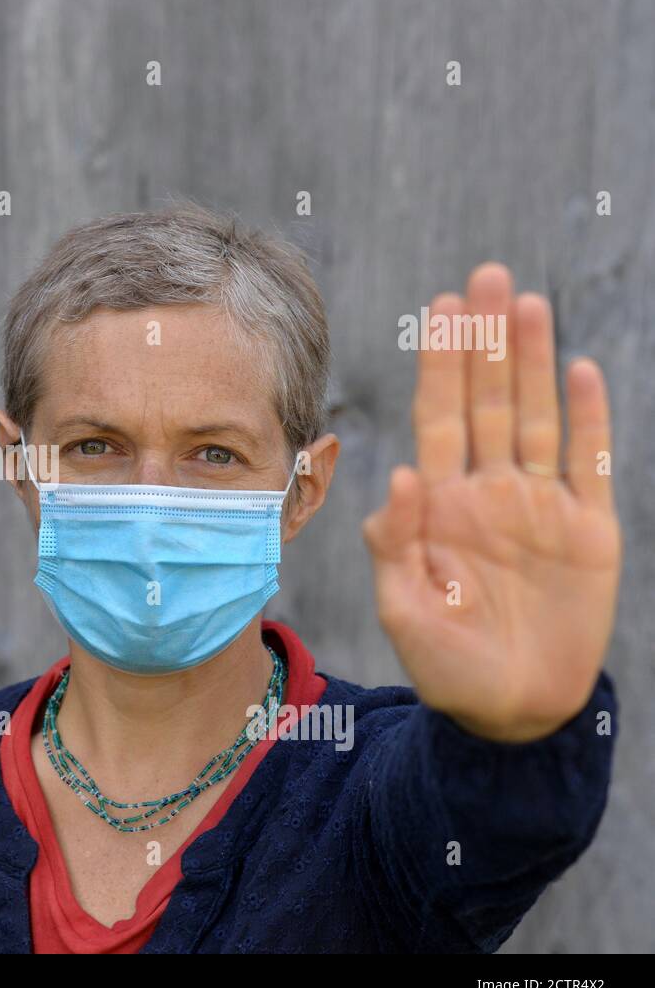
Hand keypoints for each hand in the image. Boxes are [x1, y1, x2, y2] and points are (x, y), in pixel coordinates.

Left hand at [362, 263, 620, 742]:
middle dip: (484, 340)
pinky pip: (590, 463)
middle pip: (486, 399)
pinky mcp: (587, 531)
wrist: (511, 712)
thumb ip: (396, 545)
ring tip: (525, 303)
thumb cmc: (446, 666)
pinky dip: (590, 418)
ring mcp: (539, 506)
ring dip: (532, 360)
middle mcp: (489, 491)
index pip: (438, 417)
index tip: (438, 310)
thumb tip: (397, 474)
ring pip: (536, 416)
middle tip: (484, 276)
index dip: (439, 364)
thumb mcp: (403, 610)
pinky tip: (582, 371)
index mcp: (441, 504)